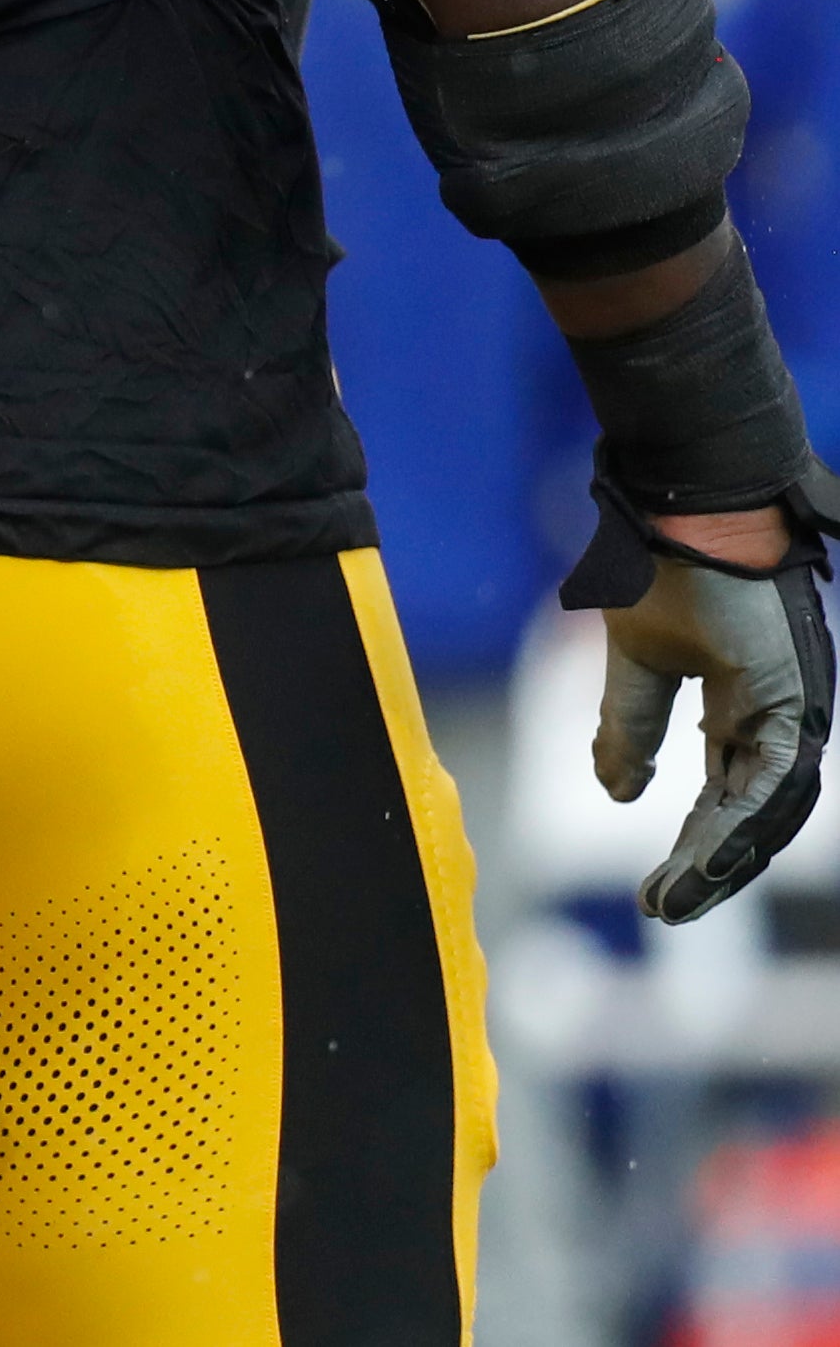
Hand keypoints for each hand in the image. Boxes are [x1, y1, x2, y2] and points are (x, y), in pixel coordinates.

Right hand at [575, 495, 834, 921]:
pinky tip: (704, 860)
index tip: (657, 893)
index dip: (694, 844)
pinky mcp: (795, 699)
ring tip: (678, 902)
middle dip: (709, 868)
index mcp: (741, 704)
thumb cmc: (663, 563)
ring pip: (769, 810)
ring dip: (723, 861)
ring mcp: (793, 708)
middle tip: (666, 911)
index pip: (724, 794)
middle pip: (752, 815)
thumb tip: (619, 791)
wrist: (686, 504)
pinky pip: (774, 781)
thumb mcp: (636, 658)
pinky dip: (740, 826)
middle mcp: (776, 715)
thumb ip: (629, 725)